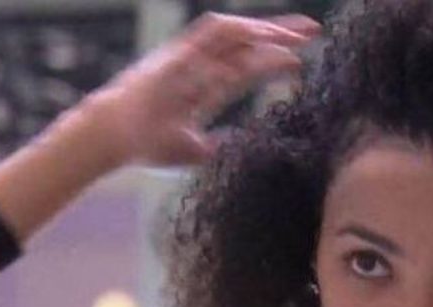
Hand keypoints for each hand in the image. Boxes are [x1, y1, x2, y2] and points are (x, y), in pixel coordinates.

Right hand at [85, 12, 320, 166]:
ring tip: (299, 32)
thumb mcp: (196, 152)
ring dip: (268, 29)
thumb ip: (218, 147)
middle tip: (314, 32)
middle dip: (279, 37)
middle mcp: (200, 67)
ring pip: (236, 34)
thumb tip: (238, 149)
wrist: (118, 138)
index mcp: (206, 88)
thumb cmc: (150, 147)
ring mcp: (190, 56)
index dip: (273, 63)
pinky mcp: (180, 51)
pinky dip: (243, 30)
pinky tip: (268, 33)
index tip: (300, 63)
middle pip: (247, 45)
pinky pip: (214, 32)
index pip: (247, 69)